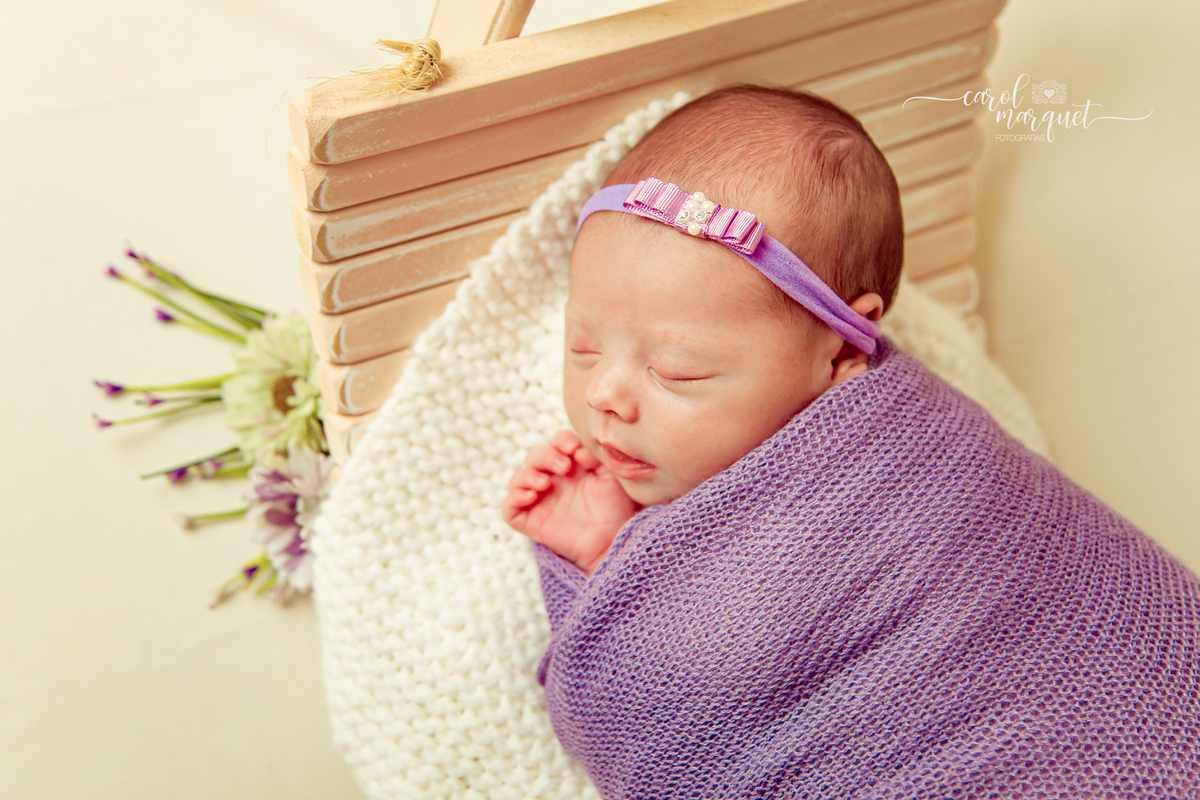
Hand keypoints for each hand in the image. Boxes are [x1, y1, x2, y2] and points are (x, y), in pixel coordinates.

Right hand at [503, 430, 640, 573]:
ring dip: (528, 475)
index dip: (561, 440)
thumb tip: (580, 450)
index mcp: (571, 464)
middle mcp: (552, 479)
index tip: (573, 448)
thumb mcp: (612, 479)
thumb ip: (598, 459)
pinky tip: (531, 496)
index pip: (557, 443)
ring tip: (544, 483)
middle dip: (546, 456)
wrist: (611, 542)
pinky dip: (515, 499)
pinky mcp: (530, 521)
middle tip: (564, 466)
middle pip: (535, 456)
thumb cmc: (614, 509)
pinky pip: (510, 508)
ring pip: (518, 479)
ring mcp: (539, 499)